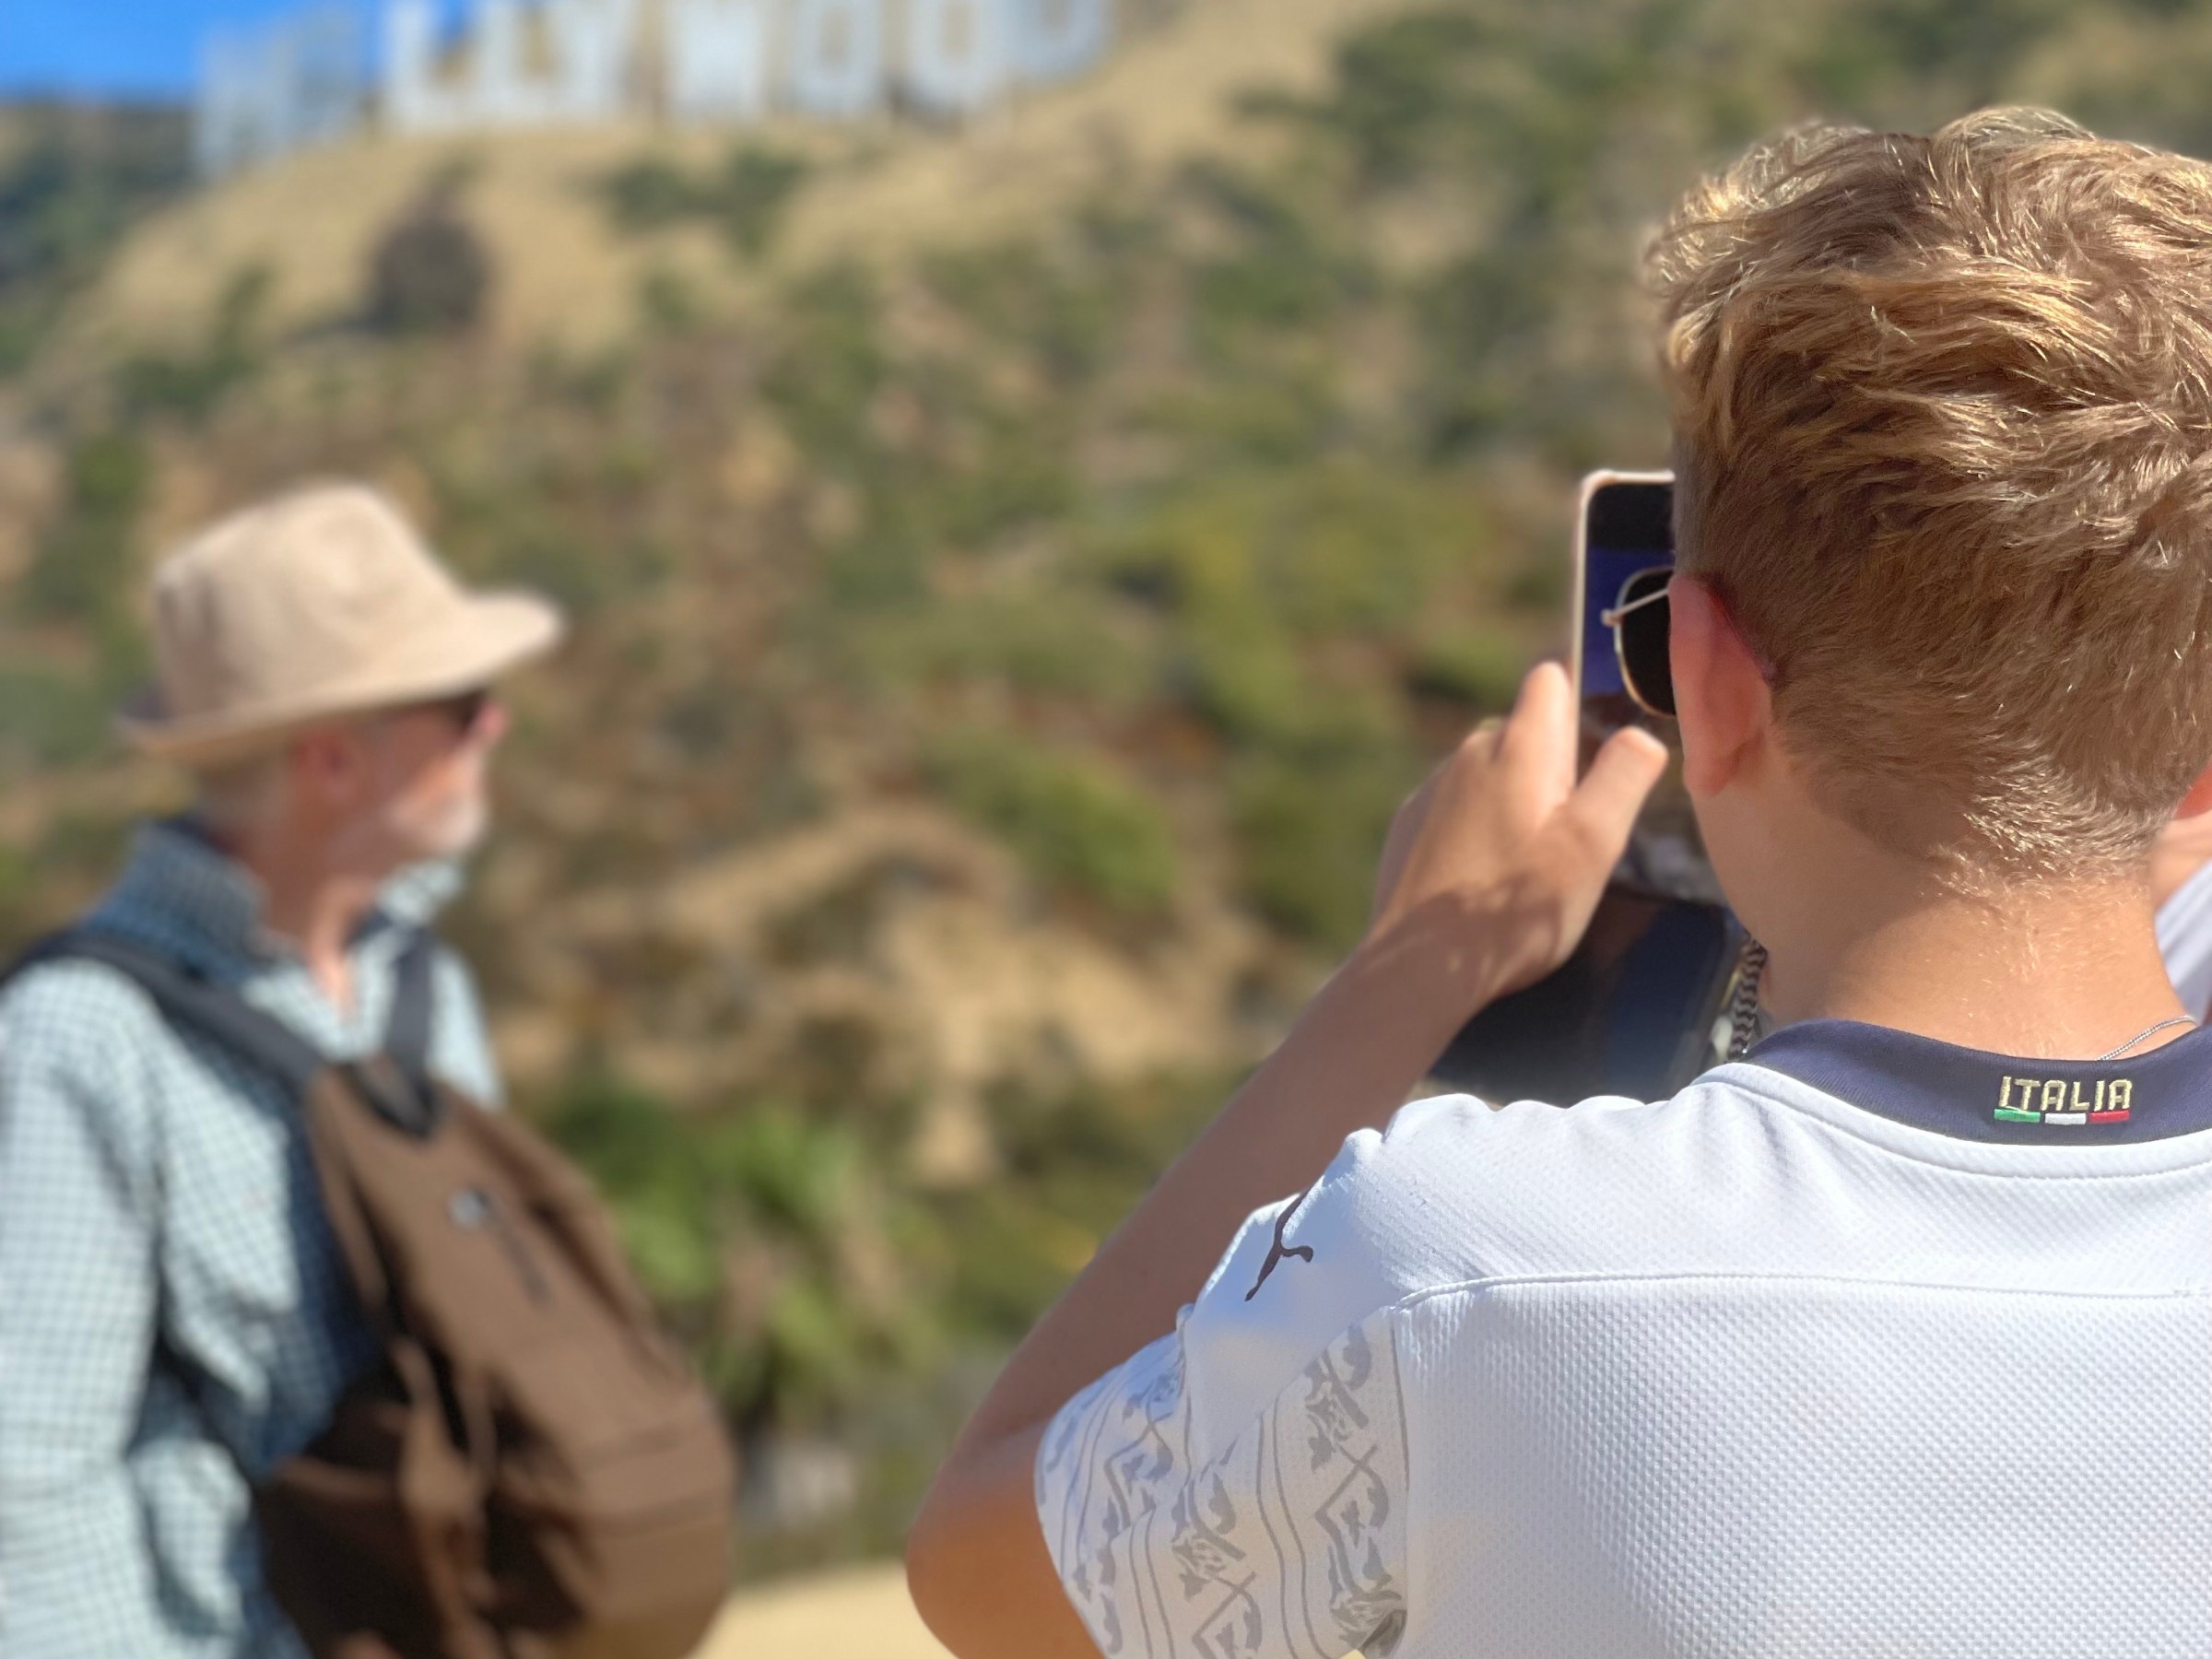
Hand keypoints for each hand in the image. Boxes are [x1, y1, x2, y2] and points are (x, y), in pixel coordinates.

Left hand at [1368, 662, 1666, 1001]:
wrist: (1418, 965)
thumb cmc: (1516, 907)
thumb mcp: (1594, 844)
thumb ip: (1623, 777)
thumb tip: (1638, 736)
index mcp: (1517, 746)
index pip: (1549, 679)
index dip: (1578, 707)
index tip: (1592, 763)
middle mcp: (1467, 754)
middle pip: (1523, 732)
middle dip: (1551, 768)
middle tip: (1566, 837)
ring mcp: (1431, 790)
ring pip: (1487, 773)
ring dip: (1512, 801)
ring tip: (1524, 868)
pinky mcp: (1408, 827)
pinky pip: (1455, 808)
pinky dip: (1476, 830)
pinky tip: (1482, 882)